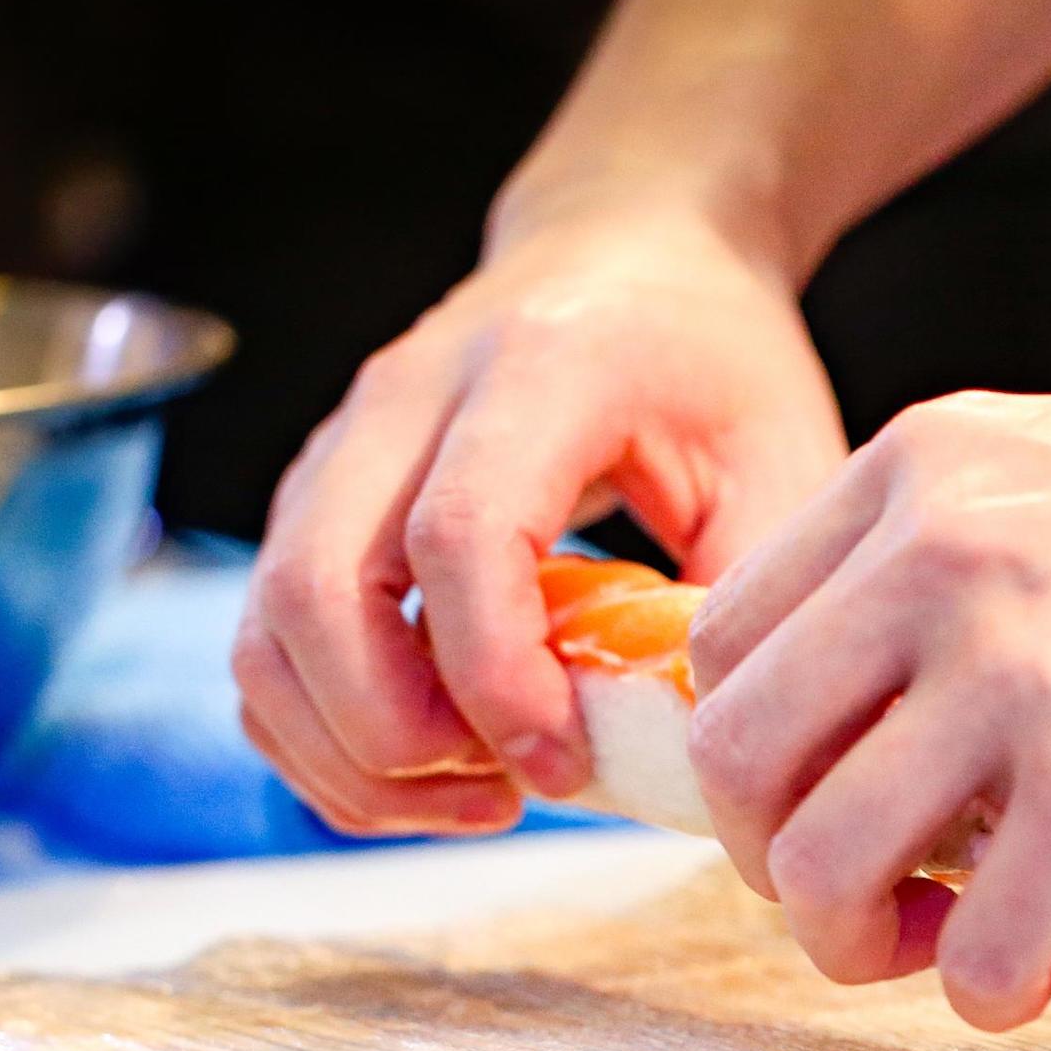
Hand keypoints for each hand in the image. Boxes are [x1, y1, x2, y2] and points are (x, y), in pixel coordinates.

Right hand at [233, 207, 846, 833]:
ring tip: (475, 800)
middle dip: (394, 737)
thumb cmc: (713, 363)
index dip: (497, 678)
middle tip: (509, 796)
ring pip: (265, 631)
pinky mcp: (316, 504)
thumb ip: (745, 604)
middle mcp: (407, 396)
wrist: (631, 250)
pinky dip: (326, 739)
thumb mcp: (785, 461)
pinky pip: (268, 649)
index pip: (460, 537)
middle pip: (316, 590)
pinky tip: (435, 771)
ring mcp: (341, 448)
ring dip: (348, 753)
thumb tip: (700, 757)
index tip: (563, 768)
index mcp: (540, 369)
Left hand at [684, 379, 1050, 1029]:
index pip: (724, 641)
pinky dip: (989, 991)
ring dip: (854, 945)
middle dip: (774, 864)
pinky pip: (977, 944)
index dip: (752, 759)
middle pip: (734, 758)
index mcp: (917, 474)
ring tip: (940, 949)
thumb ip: (943, 561)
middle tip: (861, 899)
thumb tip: (867, 702)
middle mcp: (937, 556)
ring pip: (818, 863)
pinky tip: (1043, 972)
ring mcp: (1014, 667)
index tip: (816, 806)